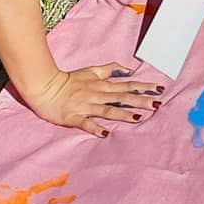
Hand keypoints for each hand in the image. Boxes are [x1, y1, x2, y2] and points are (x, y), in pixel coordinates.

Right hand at [27, 65, 163, 137]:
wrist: (44, 87)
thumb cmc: (69, 80)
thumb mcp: (91, 70)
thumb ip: (110, 70)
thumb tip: (128, 69)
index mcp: (102, 85)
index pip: (127, 85)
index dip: (143, 87)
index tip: (159, 89)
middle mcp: (97, 95)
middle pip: (122, 98)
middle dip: (140, 101)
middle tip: (157, 104)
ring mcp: (85, 106)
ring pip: (108, 110)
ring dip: (123, 114)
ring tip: (139, 118)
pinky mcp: (73, 117)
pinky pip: (85, 123)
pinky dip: (95, 128)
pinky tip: (105, 133)